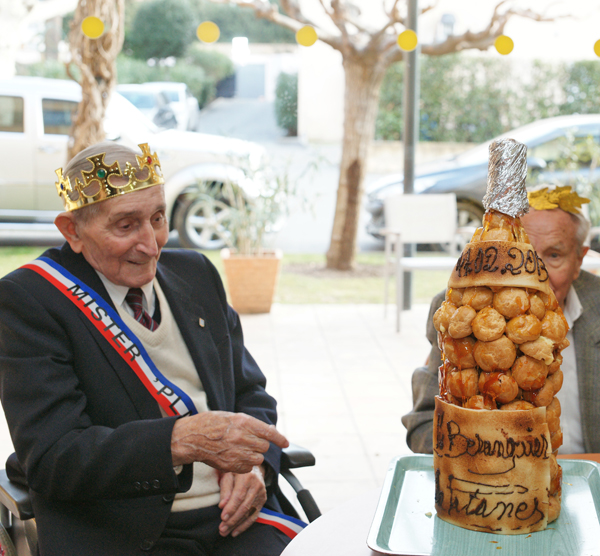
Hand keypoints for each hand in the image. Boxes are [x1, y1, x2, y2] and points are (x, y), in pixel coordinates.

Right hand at [171, 411, 287, 472]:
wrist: (191, 437)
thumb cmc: (210, 424)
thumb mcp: (232, 417)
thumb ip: (249, 424)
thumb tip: (267, 430)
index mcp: (243, 422)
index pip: (268, 432)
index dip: (279, 438)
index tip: (285, 443)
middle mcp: (242, 437)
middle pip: (264, 446)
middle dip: (260, 445)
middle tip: (249, 442)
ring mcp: (236, 452)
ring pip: (257, 458)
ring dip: (253, 456)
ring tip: (241, 450)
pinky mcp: (231, 465)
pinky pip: (247, 468)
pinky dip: (244, 465)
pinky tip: (235, 458)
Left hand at [218, 466, 266, 536]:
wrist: (252, 468)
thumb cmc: (236, 472)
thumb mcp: (228, 475)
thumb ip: (225, 489)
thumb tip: (222, 506)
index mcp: (247, 476)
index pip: (239, 495)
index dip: (231, 508)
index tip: (222, 518)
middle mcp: (256, 485)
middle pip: (245, 506)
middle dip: (232, 520)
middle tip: (222, 529)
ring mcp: (261, 493)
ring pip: (249, 513)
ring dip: (237, 525)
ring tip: (225, 532)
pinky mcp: (263, 500)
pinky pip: (254, 515)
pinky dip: (244, 525)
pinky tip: (235, 532)